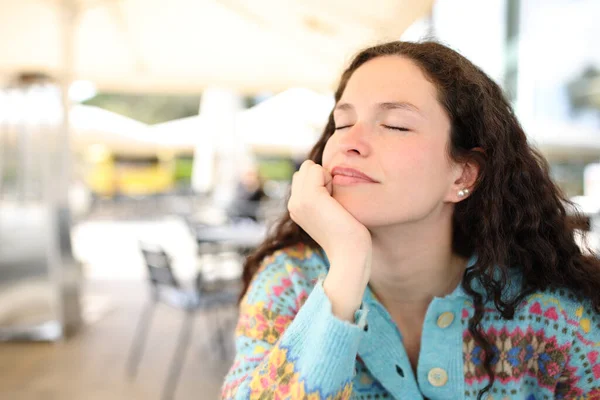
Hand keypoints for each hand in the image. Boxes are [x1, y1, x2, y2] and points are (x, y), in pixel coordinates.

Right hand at [288, 160, 371, 319]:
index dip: (322, 183)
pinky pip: (317, 169)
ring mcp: (298, 201)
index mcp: (296, 208)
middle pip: (305, 169)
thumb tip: (328, 176)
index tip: (332, 206)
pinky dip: (330, 179)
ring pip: (310, 167)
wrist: (350, 256)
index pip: (304, 175)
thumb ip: (323, 196)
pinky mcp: (309, 197)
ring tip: (334, 204)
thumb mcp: (330, 212)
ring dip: (326, 178)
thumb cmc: (349, 235)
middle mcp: (292, 204)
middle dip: (322, 178)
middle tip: (334, 204)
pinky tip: (335, 203)